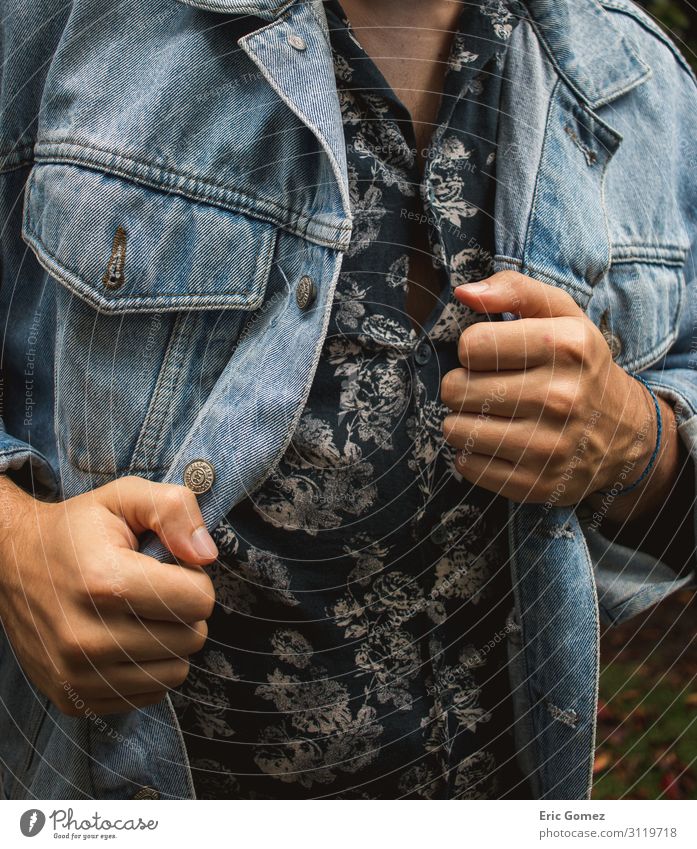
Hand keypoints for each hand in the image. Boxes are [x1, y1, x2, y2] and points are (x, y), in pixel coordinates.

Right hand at [0, 475, 217, 715]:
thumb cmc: (77, 529)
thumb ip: (174, 510)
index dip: (194, 578)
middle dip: (185, 612)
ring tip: (141, 615)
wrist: (10, 562)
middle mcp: (87, 636)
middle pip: (191, 638)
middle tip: (155, 592)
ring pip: (175, 672)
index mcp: (105, 581)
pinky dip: (149, 668)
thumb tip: (205, 555)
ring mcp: (77, 674)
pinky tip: (126, 640)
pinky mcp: (72, 698)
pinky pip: (149, 694)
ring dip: (170, 643)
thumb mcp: (125, 496)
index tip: (170, 568)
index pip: (199, 600)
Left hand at [440, 271, 655, 504]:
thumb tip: (462, 292)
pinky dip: (471, 453)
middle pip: (456, 388)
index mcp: (565, 347)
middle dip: (462, 385)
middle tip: (487, 388)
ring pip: (454, 429)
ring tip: (488, 414)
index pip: (471, 345)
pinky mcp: (534, 484)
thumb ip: (514, 290)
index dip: (474, 349)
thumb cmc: (579, 366)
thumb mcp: (562, 315)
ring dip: (462, 420)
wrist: (624, 433)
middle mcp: (560, 397)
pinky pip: (466, 465)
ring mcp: (547, 446)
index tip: (492, 355)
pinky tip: (496, 442)